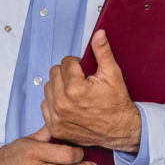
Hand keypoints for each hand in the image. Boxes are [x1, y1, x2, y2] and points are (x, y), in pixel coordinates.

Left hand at [42, 30, 141, 152]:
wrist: (119, 130)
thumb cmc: (117, 103)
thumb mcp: (113, 74)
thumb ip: (103, 52)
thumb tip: (99, 34)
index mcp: (75, 89)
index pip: (66, 62)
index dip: (78, 65)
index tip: (86, 72)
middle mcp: (62, 104)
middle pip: (54, 73)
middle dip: (67, 74)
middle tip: (81, 82)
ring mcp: (57, 117)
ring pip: (48, 88)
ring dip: (59, 87)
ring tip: (75, 93)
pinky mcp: (55, 127)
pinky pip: (45, 105)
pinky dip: (55, 103)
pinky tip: (69, 104)